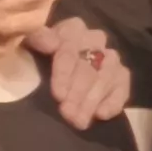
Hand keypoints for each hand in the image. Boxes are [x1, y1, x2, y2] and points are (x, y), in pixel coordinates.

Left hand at [27, 14, 130, 128]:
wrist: (50, 70)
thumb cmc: (37, 56)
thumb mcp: (29, 44)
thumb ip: (36, 39)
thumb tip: (48, 42)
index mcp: (72, 29)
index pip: (70, 50)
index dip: (64, 74)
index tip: (58, 95)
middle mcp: (94, 40)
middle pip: (88, 67)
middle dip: (77, 93)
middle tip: (67, 115)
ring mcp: (110, 58)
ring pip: (105, 78)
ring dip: (91, 101)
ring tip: (79, 121)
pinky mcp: (121, 75)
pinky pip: (123, 87)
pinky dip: (114, 101)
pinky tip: (101, 115)